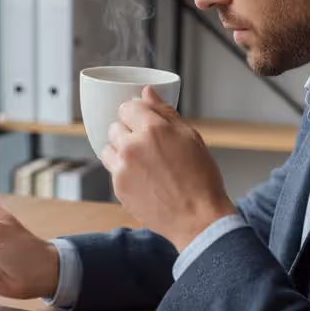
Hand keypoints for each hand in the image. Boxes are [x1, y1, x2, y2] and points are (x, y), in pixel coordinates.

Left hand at [102, 86, 236, 251]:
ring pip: (109, 148)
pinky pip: (112, 170)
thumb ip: (165, 112)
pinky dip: (123, 171)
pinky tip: (143, 179)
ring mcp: (122, 167)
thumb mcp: (190, 137)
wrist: (198, 218)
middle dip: (128, 133)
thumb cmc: (201, 179)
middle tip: (149, 148)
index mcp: (152, 128)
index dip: (136, 114)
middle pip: (115, 127)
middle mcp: (132, 145)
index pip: (128, 107)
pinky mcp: (118, 187)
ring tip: (144, 164)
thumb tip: (147, 92)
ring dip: (121, 152)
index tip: (144, 123)